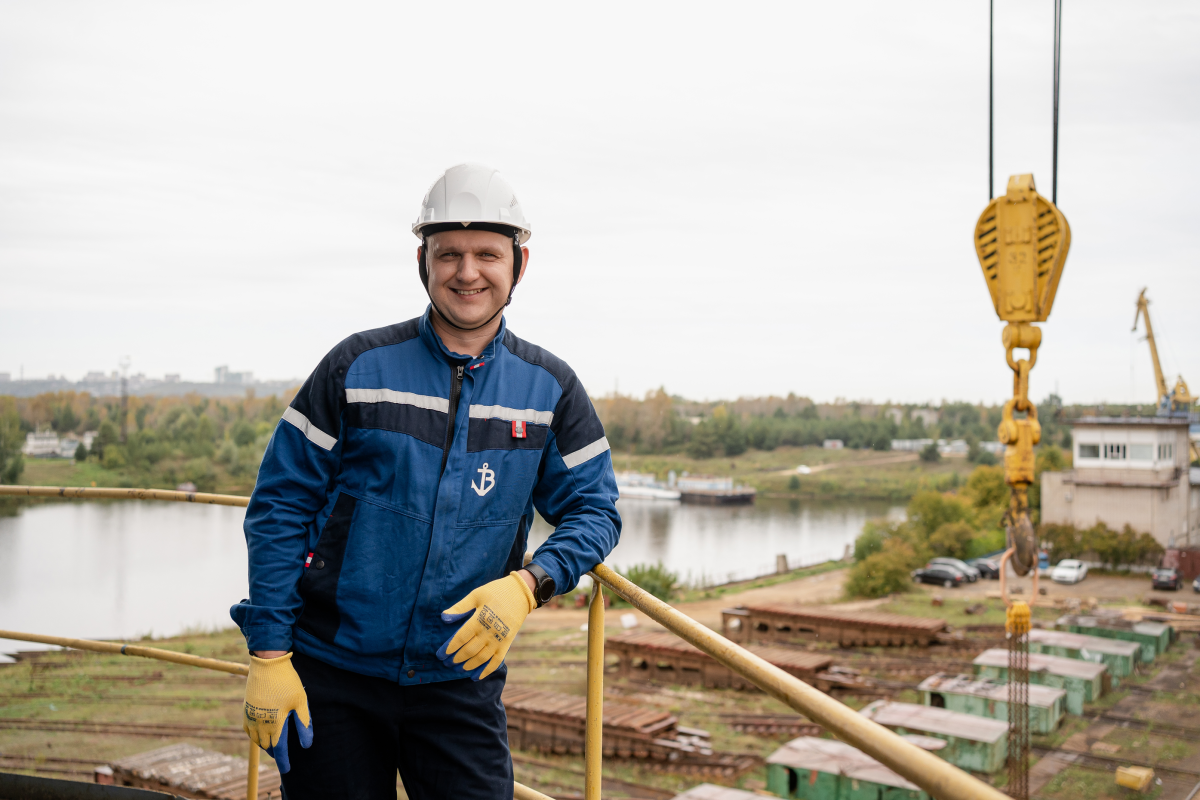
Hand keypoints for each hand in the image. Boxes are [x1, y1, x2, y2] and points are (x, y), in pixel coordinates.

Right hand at [243, 652, 312, 773]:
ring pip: (256, 739)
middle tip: (282, 756)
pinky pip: (247, 729)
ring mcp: (251, 716)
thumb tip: (306, 745)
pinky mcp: (246, 708)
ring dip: (264, 745)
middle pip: (267, 745)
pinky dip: (254, 735)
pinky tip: (259, 734)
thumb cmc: (287, 682)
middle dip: (274, 753)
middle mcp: (260, 723)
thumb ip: (304, 724)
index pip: (279, 749)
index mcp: (275, 723)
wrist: (267, 663)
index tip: (287, 769)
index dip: (283, 761)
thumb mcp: (300, 701)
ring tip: (272, 746)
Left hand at [437, 572, 535, 679]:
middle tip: (447, 663)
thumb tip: (444, 618)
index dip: (449, 648)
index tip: (440, 655)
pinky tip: (476, 676)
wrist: (521, 593)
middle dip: (456, 659)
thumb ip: (460, 607)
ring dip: (468, 665)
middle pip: (469, 650)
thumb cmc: (496, 591)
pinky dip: (486, 670)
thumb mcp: (476, 594)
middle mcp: (489, 631)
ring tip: (459, 669)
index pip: (461, 638)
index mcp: (480, 619)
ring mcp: (500, 639)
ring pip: (481, 658)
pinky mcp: (507, 643)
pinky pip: (496, 661)